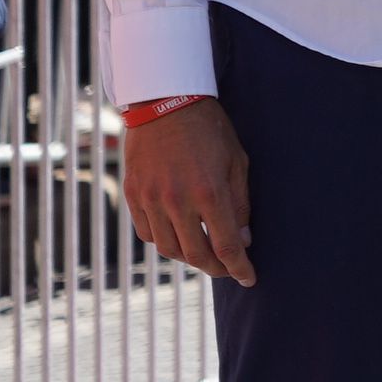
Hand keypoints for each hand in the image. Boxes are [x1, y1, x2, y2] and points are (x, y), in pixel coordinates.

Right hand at [123, 99, 254, 282]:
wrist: (165, 102)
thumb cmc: (210, 130)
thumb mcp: (237, 162)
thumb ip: (239, 204)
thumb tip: (242, 241)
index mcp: (209, 193)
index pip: (226, 246)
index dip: (239, 268)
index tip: (249, 278)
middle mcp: (176, 202)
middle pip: (196, 255)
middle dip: (216, 269)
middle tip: (229, 270)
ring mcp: (150, 200)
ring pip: (168, 249)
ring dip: (189, 258)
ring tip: (205, 255)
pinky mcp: (132, 195)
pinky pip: (148, 233)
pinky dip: (165, 241)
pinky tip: (179, 237)